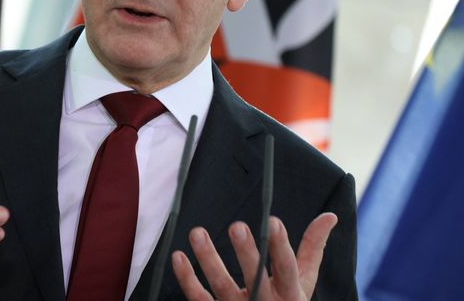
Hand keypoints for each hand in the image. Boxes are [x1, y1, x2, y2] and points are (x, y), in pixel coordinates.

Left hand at [172, 213, 337, 299]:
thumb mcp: (304, 281)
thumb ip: (312, 248)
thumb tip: (329, 216)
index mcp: (290, 294)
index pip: (287, 269)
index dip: (281, 247)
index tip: (273, 221)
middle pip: (255, 279)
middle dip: (247, 253)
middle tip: (237, 225)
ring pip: (221, 286)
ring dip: (208, 259)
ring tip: (197, 232)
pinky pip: (199, 298)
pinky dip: (187, 279)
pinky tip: (178, 257)